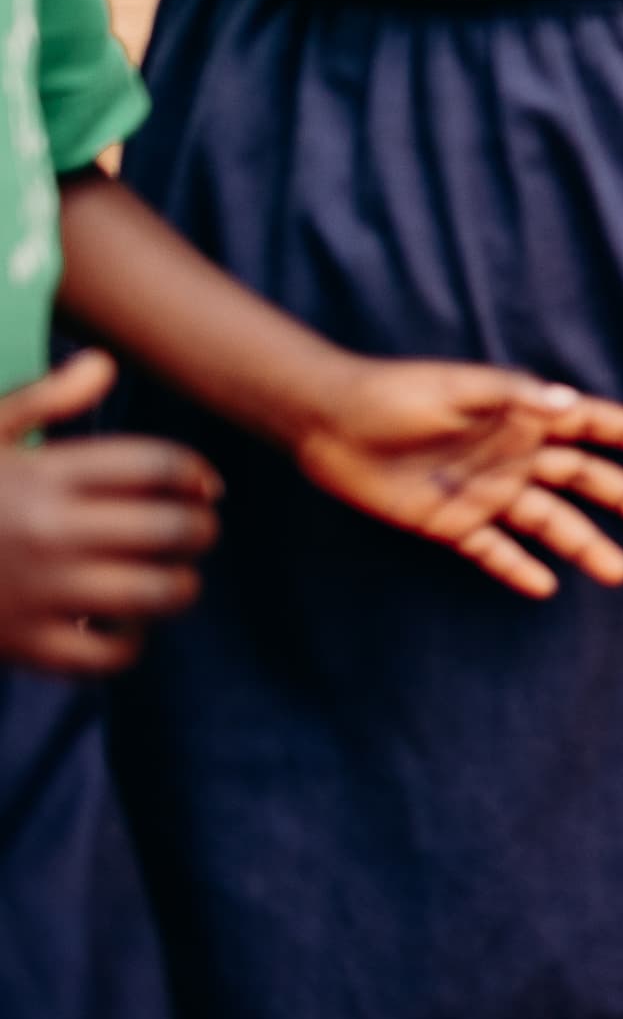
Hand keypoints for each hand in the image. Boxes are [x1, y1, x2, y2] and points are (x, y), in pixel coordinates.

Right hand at [0, 352, 216, 674]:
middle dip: (200, 530)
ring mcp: (39, 591)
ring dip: (180, 586)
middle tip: (197, 533)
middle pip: (172, 529)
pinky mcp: (24, 645)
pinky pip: (110, 653)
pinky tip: (123, 624)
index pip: (157, 465)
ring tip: (172, 578)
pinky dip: (131, 642)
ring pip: (156, 593)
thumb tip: (105, 365)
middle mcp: (49, 531)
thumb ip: (43, 399)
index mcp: (44, 475)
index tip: (203, 487)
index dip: (194, 475)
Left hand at [291, 361, 622, 599]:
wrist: (332, 423)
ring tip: (620, 571)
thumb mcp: (460, 388)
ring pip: (547, 522)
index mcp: (520, 415)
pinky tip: (545, 587)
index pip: (586, 424)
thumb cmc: (398, 393)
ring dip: (583, 544)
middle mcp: (512, 456)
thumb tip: (569, 403)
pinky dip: (518, 568)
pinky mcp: (451, 522)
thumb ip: (514, 397)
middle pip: (581, 480)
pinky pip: (493, 550)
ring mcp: (485, 492)